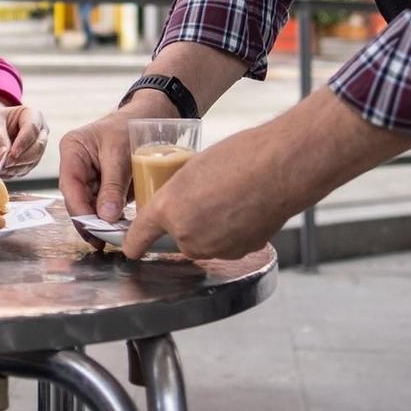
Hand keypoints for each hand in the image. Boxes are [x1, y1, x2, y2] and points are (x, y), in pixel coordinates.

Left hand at [0, 96, 48, 177]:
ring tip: (0, 168)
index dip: (23, 143)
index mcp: (31, 115)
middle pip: (37, 147)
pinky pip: (26, 169)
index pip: (32, 129)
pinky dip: (13, 172)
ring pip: (33, 161)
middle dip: (21, 158)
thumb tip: (4, 157)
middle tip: (5, 164)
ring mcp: (36, 146)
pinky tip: (2, 171)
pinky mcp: (30, 160)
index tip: (11, 155)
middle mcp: (39, 131)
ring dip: (16, 168)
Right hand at [58, 87, 173, 237]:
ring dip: (100, 223)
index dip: (81, 210)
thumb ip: (112, 185)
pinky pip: (103, 205)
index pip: (70, 186)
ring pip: (89, 205)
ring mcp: (89, 176)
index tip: (94, 229)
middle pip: (77, 199)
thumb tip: (106, 217)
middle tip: (103, 241)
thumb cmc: (131, 127)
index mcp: (72, 150)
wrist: (150, 118)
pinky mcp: (103, 184)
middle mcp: (76, 165)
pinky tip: (118, 230)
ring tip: (112, 240)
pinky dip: (110, 218)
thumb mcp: (120, 153)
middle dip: (89, 221)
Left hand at [122, 121, 290, 260]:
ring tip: (232, 198)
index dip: (134, 242)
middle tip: (208, 195)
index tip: (130, 247)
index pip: (140, 235)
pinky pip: (229, 244)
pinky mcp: (240, 253)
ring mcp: (215, 248)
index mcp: (168, 209)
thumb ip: (180, 192)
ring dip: (212, 227)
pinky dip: (234, 232)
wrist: (280, 169)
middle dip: (188, 221)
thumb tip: (184, 202)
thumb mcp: (194, 167)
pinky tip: (247, 209)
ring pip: (205, 242)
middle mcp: (187, 236)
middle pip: (179, 237)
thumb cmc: (238, 158)